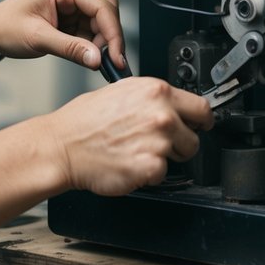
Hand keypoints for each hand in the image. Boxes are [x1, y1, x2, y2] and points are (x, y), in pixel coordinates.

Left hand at [0, 0, 126, 70]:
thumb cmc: (5, 27)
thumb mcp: (37, 39)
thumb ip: (70, 48)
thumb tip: (97, 58)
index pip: (101, 5)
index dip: (113, 33)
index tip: (116, 57)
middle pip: (106, 10)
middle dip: (108, 38)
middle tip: (108, 63)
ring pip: (101, 21)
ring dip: (99, 42)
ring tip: (90, 60)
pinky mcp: (71, 13)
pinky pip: (92, 28)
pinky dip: (91, 43)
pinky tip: (84, 54)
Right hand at [39, 77, 213, 195]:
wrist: (63, 147)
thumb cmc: (83, 122)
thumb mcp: (121, 92)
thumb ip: (152, 98)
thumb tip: (172, 106)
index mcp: (155, 91)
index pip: (201, 106)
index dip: (200, 119)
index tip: (198, 125)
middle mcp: (161, 113)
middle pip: (196, 134)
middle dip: (183, 140)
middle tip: (161, 143)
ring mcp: (159, 141)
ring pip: (181, 155)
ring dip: (164, 157)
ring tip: (136, 150)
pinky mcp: (151, 166)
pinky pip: (162, 174)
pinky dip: (149, 174)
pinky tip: (130, 163)